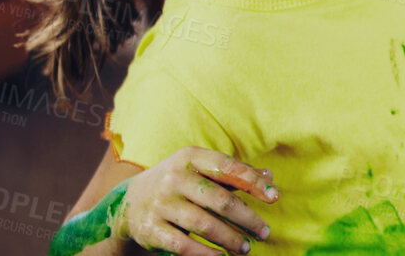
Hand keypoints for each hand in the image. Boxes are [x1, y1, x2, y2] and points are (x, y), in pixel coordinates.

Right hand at [119, 148, 276, 254]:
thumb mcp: (201, 170)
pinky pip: (183, 245)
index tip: (275, 197)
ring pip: (204, 225)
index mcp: (190, 157)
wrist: (129, 203)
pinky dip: (205, 254)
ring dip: (230, 239)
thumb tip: (269, 178)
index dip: (253, 182)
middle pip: (220, 200)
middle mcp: (174, 178)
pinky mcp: (151, 228)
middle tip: (263, 232)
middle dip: (247, 219)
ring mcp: (161, 203)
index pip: (228, 167)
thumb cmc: (178, 183)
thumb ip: (234, 174)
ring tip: (246, 248)